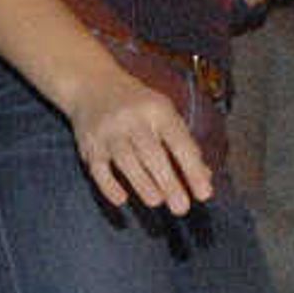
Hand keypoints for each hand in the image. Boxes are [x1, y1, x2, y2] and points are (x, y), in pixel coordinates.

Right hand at [65, 60, 212, 214]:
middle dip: (168, 183)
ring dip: (142, 184)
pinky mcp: (89, 144)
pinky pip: (98, 169)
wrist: (92, 84)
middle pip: (152, 154)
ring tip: (157, 202)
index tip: (204, 194)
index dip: (193, 169)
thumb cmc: (139, 105)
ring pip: (126, 161)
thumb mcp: (164, 114)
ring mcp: (109, 131)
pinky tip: (122, 200)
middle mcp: (133, 119)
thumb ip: (183, 144)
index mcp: (158, 111)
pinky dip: (109, 186)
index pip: (179, 142)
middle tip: (182, 208)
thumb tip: (204, 178)